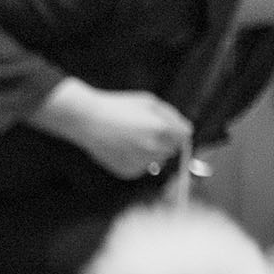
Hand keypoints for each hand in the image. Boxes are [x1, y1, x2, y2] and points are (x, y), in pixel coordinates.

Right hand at [34, 79, 191, 178]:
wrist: (88, 120)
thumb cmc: (118, 107)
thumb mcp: (148, 101)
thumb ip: (171, 115)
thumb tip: (186, 130)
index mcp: (161, 129)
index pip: (185, 136)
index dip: (176, 130)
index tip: (167, 128)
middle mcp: (153, 148)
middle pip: (172, 150)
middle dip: (164, 142)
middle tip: (144, 131)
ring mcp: (141, 162)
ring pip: (157, 162)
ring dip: (151, 153)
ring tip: (131, 140)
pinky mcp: (128, 172)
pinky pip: (142, 169)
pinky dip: (136, 161)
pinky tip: (123, 149)